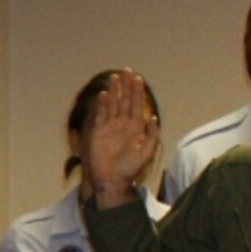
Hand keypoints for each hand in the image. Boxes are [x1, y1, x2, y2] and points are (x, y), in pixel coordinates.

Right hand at [80, 71, 157, 203]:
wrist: (112, 180)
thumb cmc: (130, 170)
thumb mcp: (146, 153)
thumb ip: (151, 136)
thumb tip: (152, 118)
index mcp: (135, 128)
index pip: (136, 105)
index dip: (137, 92)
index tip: (137, 78)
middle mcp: (122, 125)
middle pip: (125, 100)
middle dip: (126, 86)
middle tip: (126, 71)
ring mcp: (110, 128)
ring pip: (113, 104)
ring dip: (115, 91)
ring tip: (115, 77)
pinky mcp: (98, 132)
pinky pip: (101, 115)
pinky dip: (103, 104)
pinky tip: (105, 94)